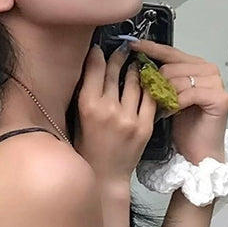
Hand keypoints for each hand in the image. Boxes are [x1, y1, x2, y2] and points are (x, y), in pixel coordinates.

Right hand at [71, 41, 156, 187]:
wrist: (105, 178)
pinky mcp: (145, 126)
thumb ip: (85, 94)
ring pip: (135, 82)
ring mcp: (129, 118)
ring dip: (135, 69)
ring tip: (135, 62)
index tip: (100, 48)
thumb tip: (92, 68)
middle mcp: (108, 109)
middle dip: (118, 57)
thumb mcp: (77, 119)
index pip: (95, 69)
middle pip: (115, 72)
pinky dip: (149, 86)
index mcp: (87, 106)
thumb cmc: (87, 149)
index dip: (98, 55)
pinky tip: (148, 80)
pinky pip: (150, 98)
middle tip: (121, 48)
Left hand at [124, 38, 227, 165]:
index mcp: (196, 65)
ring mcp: (217, 82)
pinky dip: (175, 104)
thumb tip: (136, 60)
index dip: (150, 49)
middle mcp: (209, 70)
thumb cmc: (182, 127)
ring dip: (164, 96)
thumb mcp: (165, 96)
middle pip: (171, 66)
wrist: (196, 153)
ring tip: (161, 110)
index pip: (170, 52)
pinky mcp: (220, 97)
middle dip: (156, 83)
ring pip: (177, 79)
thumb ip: (159, 77)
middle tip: (151, 100)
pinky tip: (170, 113)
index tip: (132, 45)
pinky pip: (188, 94)